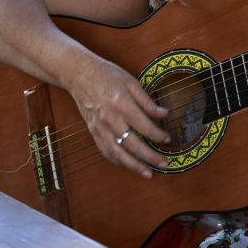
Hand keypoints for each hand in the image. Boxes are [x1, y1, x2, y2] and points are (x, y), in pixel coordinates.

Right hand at [67, 55, 169, 178]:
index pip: (144, 126)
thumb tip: (164, 114)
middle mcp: (109, 118)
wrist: (79, 74)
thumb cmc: (106, 75)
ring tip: (148, 173)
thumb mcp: (130, 82)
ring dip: (134, 166)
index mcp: (121, 104)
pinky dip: (118, 161)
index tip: (168, 139)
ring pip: (118, 153)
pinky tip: (129, 165)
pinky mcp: (93, 132)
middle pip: (132, 144)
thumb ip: (147, 101)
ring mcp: (99, 127)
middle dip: (150, 157)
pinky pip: (106, 151)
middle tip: (164, 164)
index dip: (158, 135)